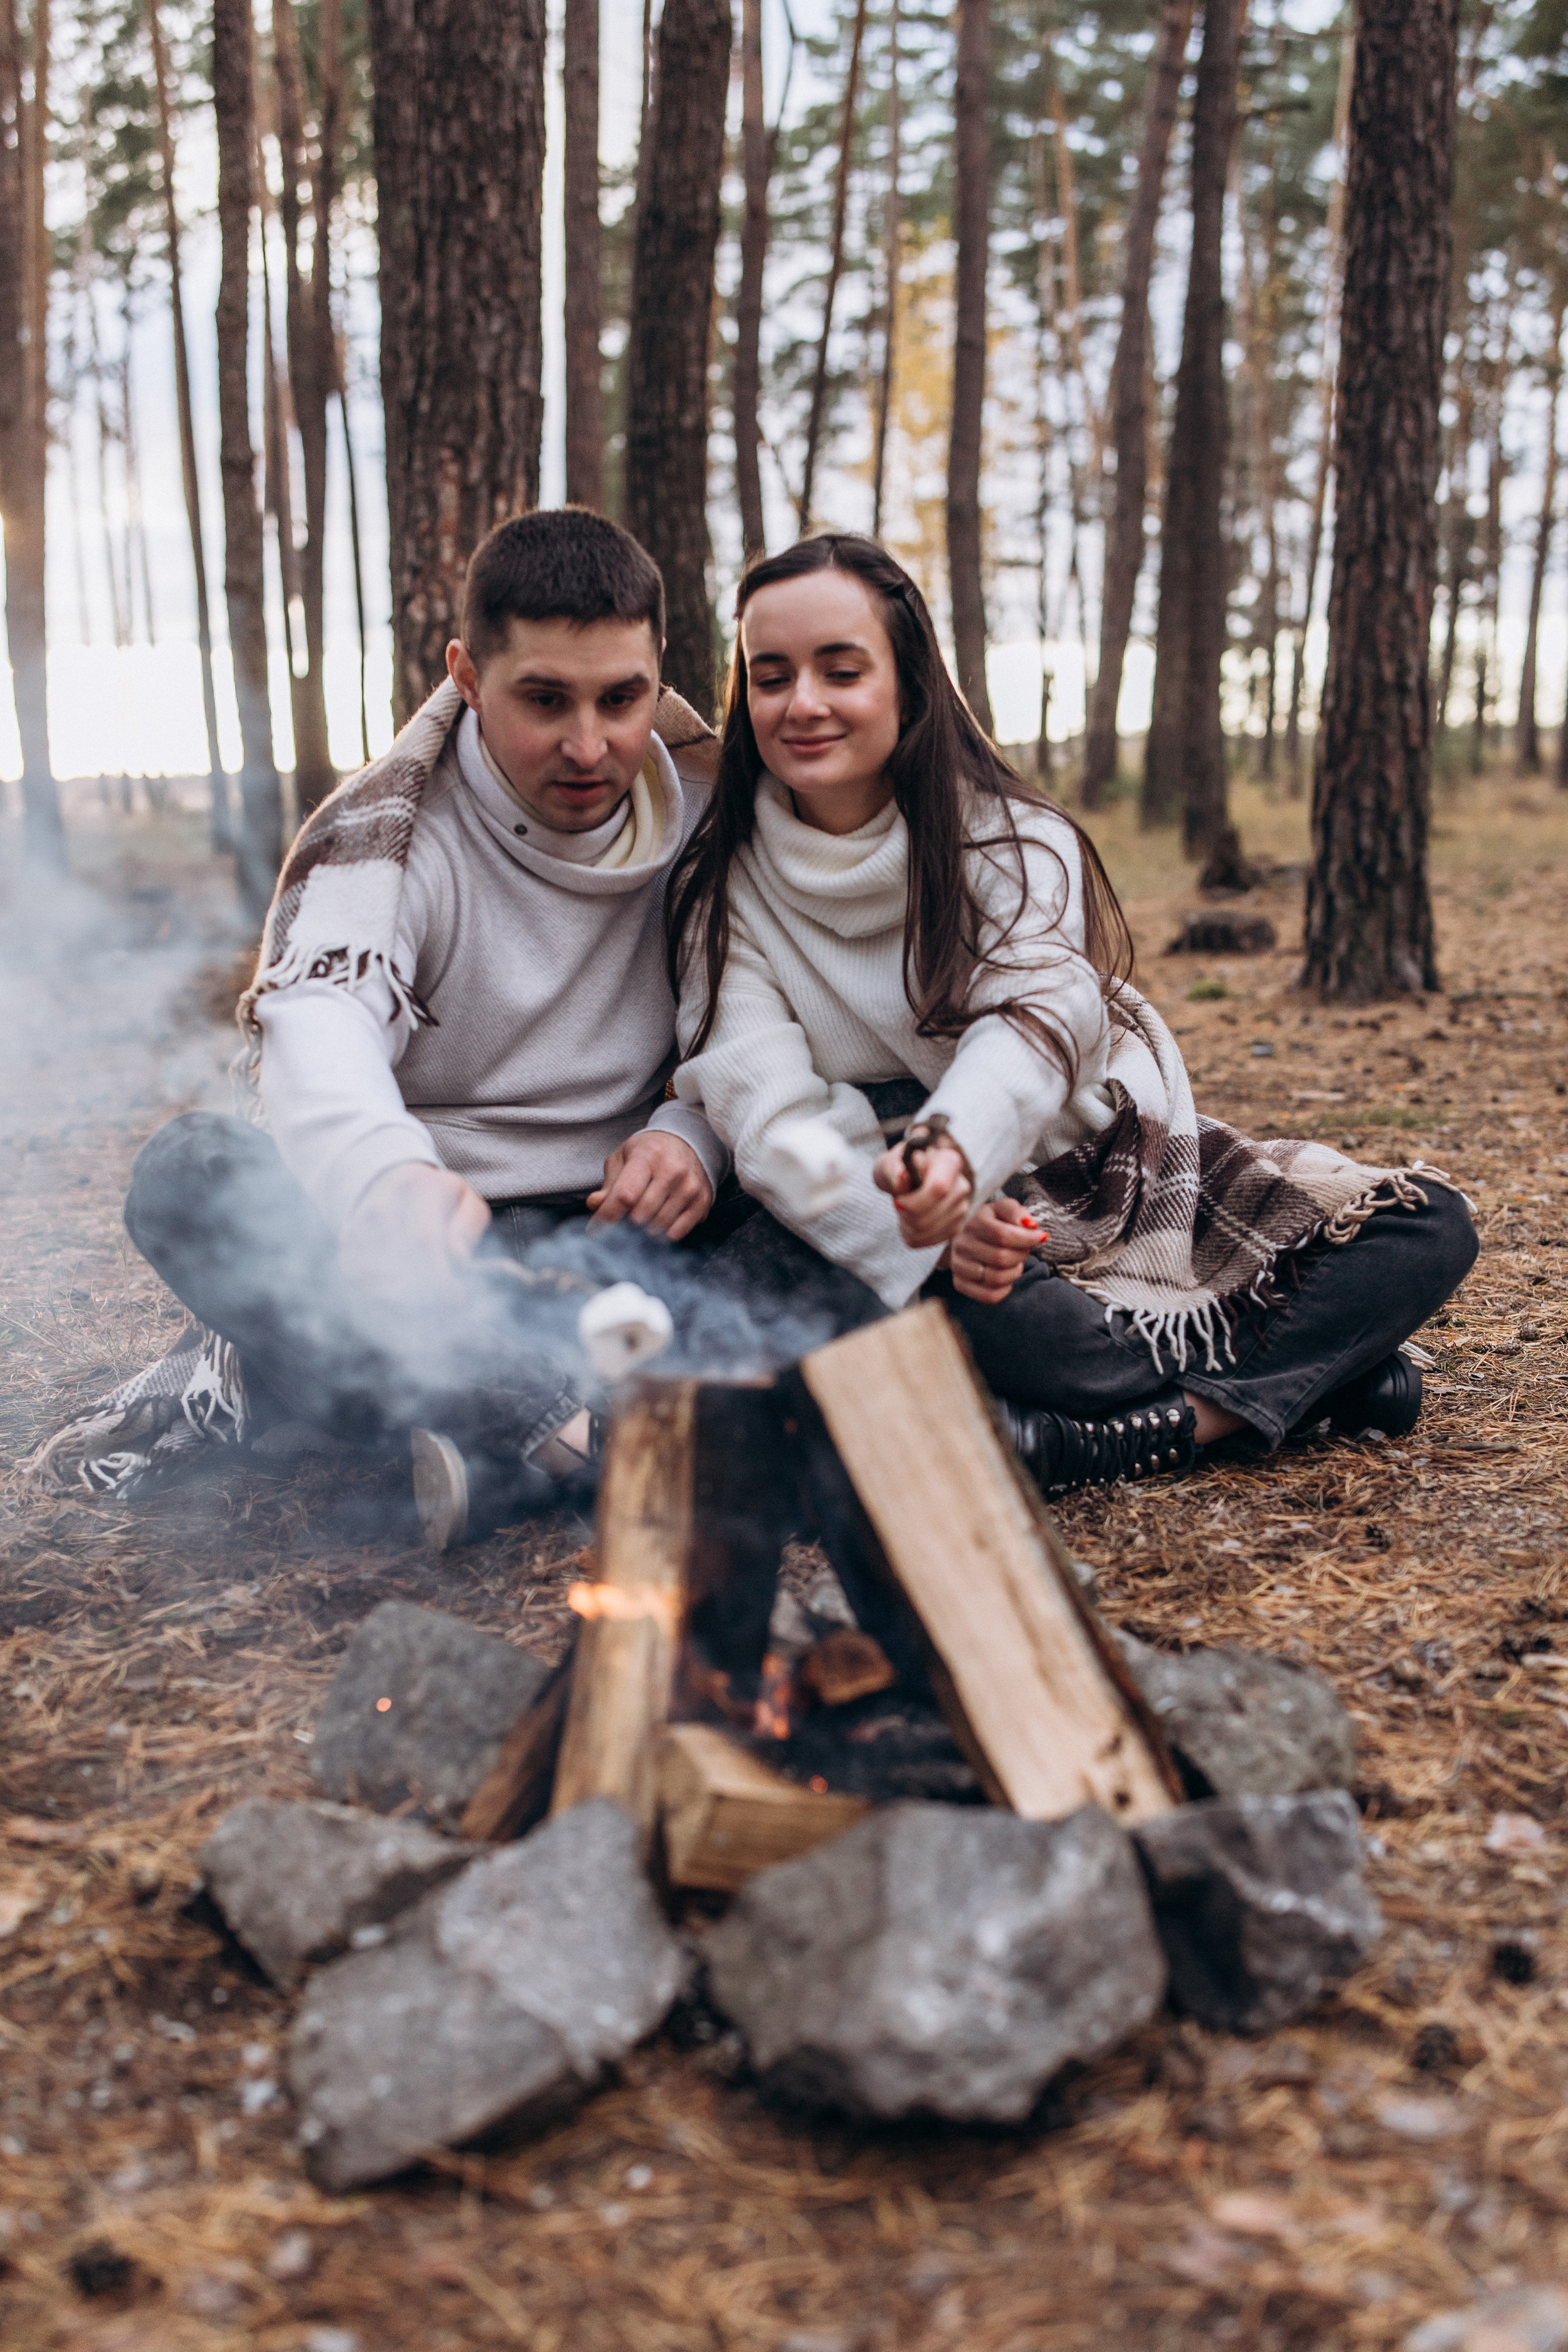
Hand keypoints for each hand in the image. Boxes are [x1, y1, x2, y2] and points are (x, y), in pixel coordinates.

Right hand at [337, 1163, 490, 1300]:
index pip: (424, 1238)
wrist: (400, 1180)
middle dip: (422, 1290)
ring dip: (398, 1294)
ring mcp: (362, 1214)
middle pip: (396, 1256)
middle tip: (440, 1304)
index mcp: (423, 1186)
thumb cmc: (442, 1201)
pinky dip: (375, 1289)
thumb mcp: (468, 1205)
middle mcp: (386, 1197)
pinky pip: (355, 1270)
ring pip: (373, 1268)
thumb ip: (468, 1229)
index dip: (439, 1276)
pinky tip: (396, 1291)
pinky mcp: (348, 1232)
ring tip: (419, 1298)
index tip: (456, 1300)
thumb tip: (456, 1259)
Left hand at [588, 1132, 712, 1240]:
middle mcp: (672, 1170)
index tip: (595, 1229)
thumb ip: (609, 1183)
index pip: (625, 1195)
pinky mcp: (702, 1201)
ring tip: (640, 1219)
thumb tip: (595, 1204)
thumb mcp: (623, 1158)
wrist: (687, 1142)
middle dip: (625, 1223)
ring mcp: (690, 1186)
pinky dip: (662, 1234)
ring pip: (658, 1227)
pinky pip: (677, 1232)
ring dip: (643, 1230)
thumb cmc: (649, 1152)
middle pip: (641, 1215)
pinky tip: (658, 1220)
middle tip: (621, 1220)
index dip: (607, 1216)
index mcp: (648, 1156)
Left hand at [872, 1140, 972, 1248]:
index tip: (898, 1200)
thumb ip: (893, 1169)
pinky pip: (928, 1241)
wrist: (907, 1179)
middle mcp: (961, 1185)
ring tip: (903, 1211)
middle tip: (898, 1203)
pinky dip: (912, 1235)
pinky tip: (910, 1221)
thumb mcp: (889, 1164)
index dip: (915, 1201)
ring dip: (907, 1225)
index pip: (938, 1188)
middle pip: (932, 1214)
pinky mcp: (955, 1227)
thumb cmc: (898, 1168)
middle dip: (906, 1214)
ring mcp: (961, 1208)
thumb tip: (902, 1175)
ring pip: (929, 1230)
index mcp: (948, 1161)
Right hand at [949, 1194, 1046, 1303]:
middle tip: (1025, 1250)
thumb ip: (1017, 1212)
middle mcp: (962, 1244)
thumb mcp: (1005, 1209)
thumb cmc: (994, 1222)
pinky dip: (1005, 1290)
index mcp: (974, 1222)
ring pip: (996, 1278)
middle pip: (1001, 1258)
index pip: (1003, 1235)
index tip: (1039, 1237)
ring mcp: (958, 1265)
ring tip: (1015, 1262)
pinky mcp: (960, 1283)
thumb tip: (1030, 1225)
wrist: (972, 1237)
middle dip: (1021, 1255)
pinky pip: (989, 1296)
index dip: (1027, 1239)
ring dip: (1014, 1272)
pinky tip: (1007, 1277)